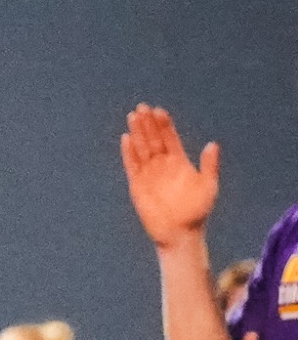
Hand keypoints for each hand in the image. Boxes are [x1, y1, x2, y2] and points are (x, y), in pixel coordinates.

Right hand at [121, 104, 218, 249]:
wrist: (179, 232)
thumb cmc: (197, 212)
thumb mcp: (208, 186)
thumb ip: (209, 165)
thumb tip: (212, 144)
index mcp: (179, 163)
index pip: (170, 138)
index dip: (164, 125)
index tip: (159, 111)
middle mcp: (163, 165)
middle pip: (153, 139)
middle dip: (148, 123)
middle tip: (142, 107)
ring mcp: (149, 174)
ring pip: (141, 148)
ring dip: (137, 133)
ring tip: (132, 116)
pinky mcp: (137, 185)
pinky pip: (132, 165)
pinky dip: (128, 153)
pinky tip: (126, 139)